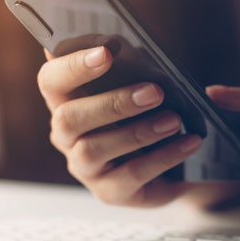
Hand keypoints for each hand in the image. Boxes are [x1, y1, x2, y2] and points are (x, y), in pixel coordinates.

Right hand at [37, 47, 202, 206]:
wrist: (177, 160)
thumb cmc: (151, 110)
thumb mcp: (144, 81)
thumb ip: (134, 63)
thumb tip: (128, 48)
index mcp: (66, 100)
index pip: (50, 80)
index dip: (72, 65)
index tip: (106, 52)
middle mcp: (66, 135)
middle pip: (68, 118)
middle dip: (112, 103)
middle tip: (154, 92)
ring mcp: (85, 167)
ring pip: (94, 149)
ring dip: (138, 131)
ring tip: (174, 119)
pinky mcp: (109, 192)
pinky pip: (131, 175)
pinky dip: (164, 156)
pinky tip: (189, 141)